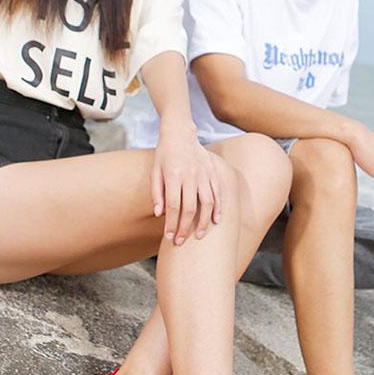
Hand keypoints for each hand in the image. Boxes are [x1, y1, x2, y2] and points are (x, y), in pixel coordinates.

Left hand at [151, 122, 222, 244]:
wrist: (180, 133)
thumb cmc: (164, 154)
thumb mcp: (154, 170)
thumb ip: (156, 192)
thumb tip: (159, 214)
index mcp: (173, 175)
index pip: (173, 205)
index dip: (171, 224)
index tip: (169, 237)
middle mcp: (190, 175)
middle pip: (190, 208)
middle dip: (186, 228)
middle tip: (181, 242)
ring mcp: (204, 173)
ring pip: (207, 203)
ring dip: (204, 222)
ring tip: (200, 236)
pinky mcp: (212, 172)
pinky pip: (218, 193)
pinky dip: (219, 208)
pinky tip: (216, 220)